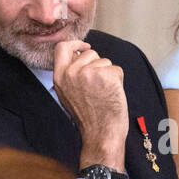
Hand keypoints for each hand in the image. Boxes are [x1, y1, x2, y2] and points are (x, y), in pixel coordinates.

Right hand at [53, 40, 127, 169]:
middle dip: (98, 65)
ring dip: (108, 74)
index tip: (85, 46)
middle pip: (90, 53)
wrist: (100, 134)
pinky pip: (116, 69)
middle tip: (98, 87)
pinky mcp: (106, 76)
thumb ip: (70, 74)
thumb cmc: (88, 117)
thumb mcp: (67, 94)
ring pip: (105, 61)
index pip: (62, 48)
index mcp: (60, 77)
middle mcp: (72, 73)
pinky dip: (118, 80)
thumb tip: (79, 54)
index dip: (76, 44)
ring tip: (104, 93)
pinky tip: (112, 94)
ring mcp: (89, 73)